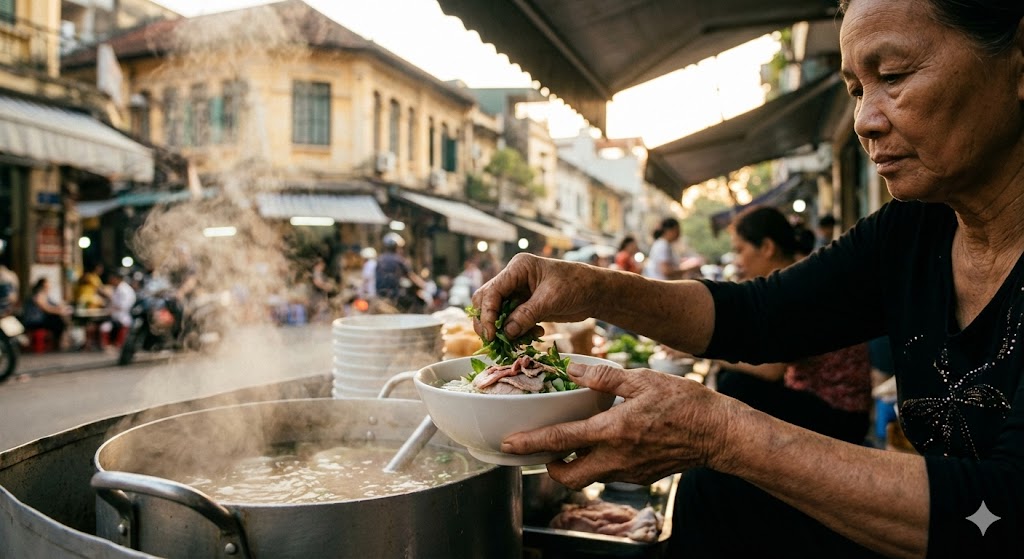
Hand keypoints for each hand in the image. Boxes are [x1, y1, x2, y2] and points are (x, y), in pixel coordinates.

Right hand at [471, 253, 602, 341]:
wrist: (596, 292)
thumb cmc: (577, 286)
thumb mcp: (551, 299)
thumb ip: (527, 315)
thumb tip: (506, 332)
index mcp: (518, 268)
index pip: (491, 291)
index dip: (487, 314)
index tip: (491, 334)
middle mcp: (513, 279)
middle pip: (486, 301)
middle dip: (488, 322)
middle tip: (494, 341)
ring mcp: (518, 293)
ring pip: (497, 314)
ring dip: (504, 330)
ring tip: (518, 340)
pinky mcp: (525, 307)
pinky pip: (511, 322)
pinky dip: (517, 332)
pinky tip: (536, 334)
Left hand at [500, 362, 734, 488]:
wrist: (718, 433)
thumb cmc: (684, 403)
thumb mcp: (642, 380)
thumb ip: (605, 377)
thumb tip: (573, 369)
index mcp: (613, 431)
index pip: (562, 441)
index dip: (532, 443)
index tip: (510, 444)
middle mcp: (617, 458)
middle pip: (568, 476)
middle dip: (550, 466)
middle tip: (544, 447)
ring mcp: (629, 472)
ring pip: (588, 477)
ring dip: (574, 463)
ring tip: (573, 440)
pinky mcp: (640, 476)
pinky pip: (609, 474)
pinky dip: (598, 461)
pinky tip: (605, 441)